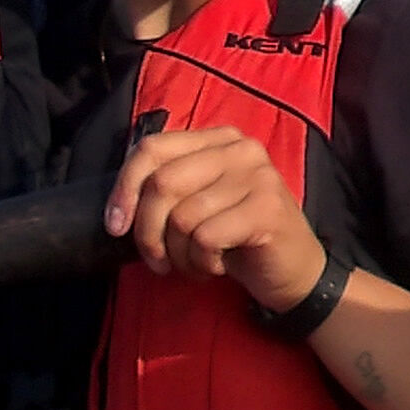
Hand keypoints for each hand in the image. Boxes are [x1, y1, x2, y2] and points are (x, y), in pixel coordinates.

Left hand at [107, 123, 328, 315]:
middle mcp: (240, 148)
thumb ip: (166, 191)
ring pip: (182, 217)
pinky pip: (205, 238)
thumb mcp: (197, 205)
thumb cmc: (236, 239)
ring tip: (195, 265)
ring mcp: (258, 175)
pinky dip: (202, 263)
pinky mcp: (267, 207)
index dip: (123, 188)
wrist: (294, 270)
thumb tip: (116, 211)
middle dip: (148, 233)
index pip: (151, 148)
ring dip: (179, 256)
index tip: (115, 226)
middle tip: (159, 262)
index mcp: (217, 139)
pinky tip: (217, 266)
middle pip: (162, 183)